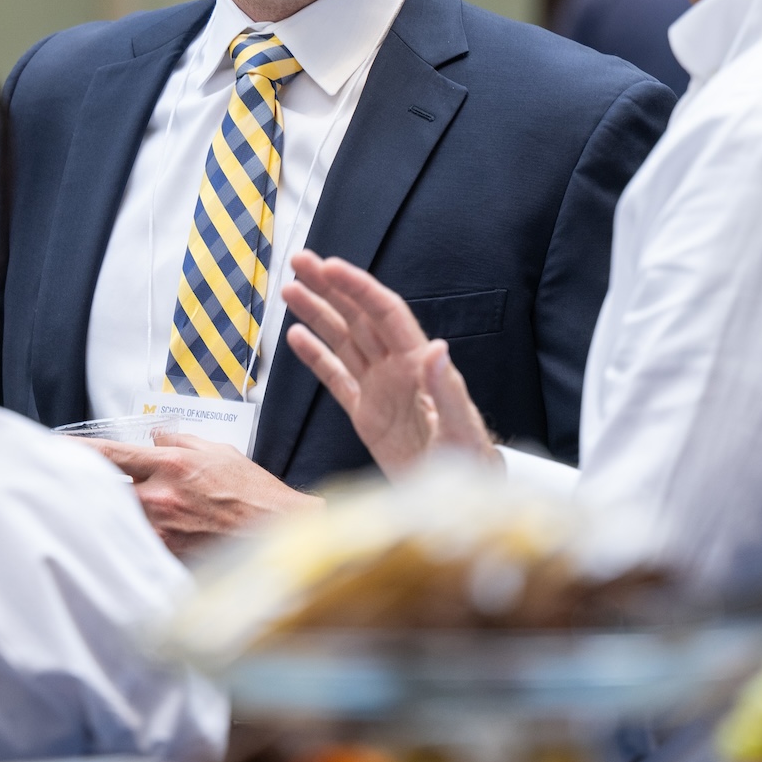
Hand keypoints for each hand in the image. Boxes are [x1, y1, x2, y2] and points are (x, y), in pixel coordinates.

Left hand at [88, 433, 320, 555]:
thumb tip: (156, 439)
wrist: (281, 535)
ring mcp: (163, 532)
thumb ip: (180, 442)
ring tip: (124, 513)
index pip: (110, 455)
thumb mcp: (219, 452)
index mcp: (172, 465)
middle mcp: (161, 499)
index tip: (52, 449)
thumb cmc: (255, 495)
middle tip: (74, 484)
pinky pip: (139, 544)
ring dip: (114, 514)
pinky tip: (140, 538)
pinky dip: (135, 538)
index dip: (75, 451)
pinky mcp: (169, 558)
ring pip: (120, 519)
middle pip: (104, 491)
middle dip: (90, 487)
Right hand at [280, 249, 495, 476]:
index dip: (358, 288)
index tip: (331, 267)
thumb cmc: (470, 461)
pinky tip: (298, 337)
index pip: (385, 314)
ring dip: (318, 314)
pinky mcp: (366, 416)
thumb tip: (436, 347)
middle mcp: (397, 370)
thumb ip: (446, 389)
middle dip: (330, 288)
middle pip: (359, 317)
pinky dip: (316, 358)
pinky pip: (336, 379)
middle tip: (300, 261)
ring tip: (291, 291)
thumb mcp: (461, 428)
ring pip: (343, 342)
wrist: (460, 500)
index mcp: (418, 365)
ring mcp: (379, 391)